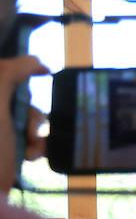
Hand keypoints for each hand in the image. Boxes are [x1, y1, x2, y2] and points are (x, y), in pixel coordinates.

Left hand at [0, 55, 49, 189]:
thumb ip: (8, 75)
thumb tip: (34, 60)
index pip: (5, 73)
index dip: (25, 68)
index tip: (48, 73)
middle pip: (17, 98)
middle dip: (32, 113)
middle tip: (30, 128)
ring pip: (26, 121)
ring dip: (36, 133)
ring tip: (31, 149)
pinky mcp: (4, 151)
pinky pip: (27, 141)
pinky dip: (35, 148)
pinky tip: (32, 158)